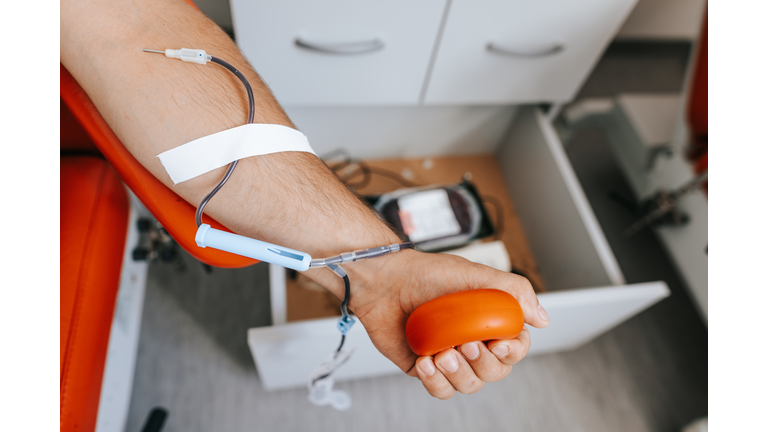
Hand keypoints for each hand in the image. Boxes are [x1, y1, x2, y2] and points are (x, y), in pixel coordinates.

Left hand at [345, 249, 548, 398]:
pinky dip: (435, 381)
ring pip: (469, 385)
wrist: (385, 282)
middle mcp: (471, 342)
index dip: (512, 352)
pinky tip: (425, 361)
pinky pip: (441, 390)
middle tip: (465, 344)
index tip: (497, 343)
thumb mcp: (475, 273)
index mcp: (488, 322)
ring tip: (441, 353)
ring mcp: (449, 357)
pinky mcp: (425, 369)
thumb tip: (542, 319)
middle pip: (495, 372)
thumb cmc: (426, 274)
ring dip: (458, 373)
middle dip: (482, 363)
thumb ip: (513, 291)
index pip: (515, 347)